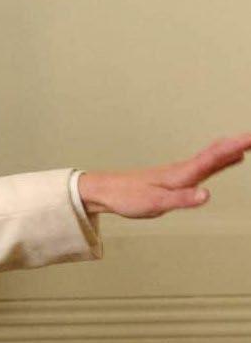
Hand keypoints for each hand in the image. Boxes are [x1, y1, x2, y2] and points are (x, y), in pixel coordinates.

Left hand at [78, 134, 250, 218]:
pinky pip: (203, 165)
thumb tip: (207, 194)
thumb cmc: (127, 197)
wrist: (105, 191)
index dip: (232, 150)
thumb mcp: (155, 203)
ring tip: (247, 143)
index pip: (211, 160)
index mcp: (180, 175)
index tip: (250, 139)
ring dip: (229, 150)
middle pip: (214, 154)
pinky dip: (219, 159)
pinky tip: (224, 160)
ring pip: (209, 158)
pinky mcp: (175, 177)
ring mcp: (178, 172)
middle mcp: (182, 170)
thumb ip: (182, 199)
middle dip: (236, 145)